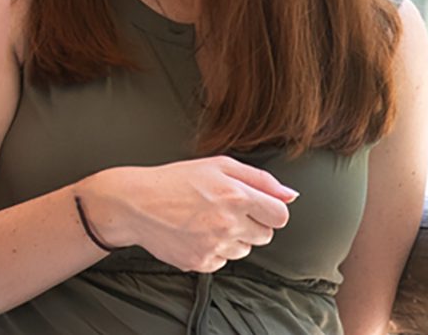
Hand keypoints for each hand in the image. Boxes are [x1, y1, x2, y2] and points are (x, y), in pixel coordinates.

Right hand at [79, 156, 297, 272]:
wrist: (137, 204)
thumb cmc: (176, 180)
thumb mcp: (220, 166)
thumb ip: (261, 179)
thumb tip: (290, 195)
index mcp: (236, 195)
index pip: (280, 216)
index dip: (271, 211)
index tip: (259, 207)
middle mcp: (228, 223)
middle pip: (265, 236)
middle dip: (253, 224)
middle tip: (229, 211)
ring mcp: (214, 245)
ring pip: (245, 251)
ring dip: (235, 238)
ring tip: (209, 221)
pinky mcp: (200, 262)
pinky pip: (223, 262)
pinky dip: (215, 250)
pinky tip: (198, 234)